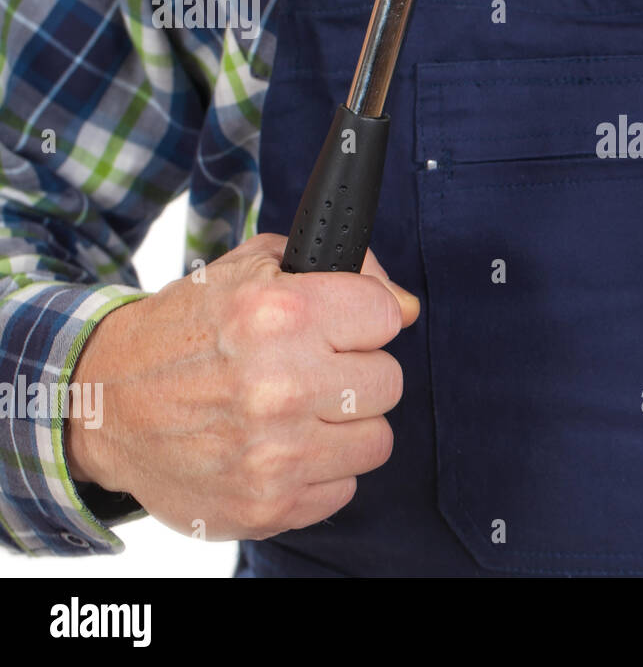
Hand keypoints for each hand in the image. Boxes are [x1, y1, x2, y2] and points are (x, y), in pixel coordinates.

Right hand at [65, 233, 418, 540]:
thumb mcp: (252, 269)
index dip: (363, 321)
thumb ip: (342, 270)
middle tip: (312, 372)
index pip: (386, 316)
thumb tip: (405, 306)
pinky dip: (318, 471)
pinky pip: (343, 488)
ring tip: (297, 412)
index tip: (339, 328)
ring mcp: (274, 454)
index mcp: (278, 314)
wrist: (105, 405)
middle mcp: (280, 385)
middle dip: (355, 373)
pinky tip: (278, 448)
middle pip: (389, 382)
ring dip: (344, 427)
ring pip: (376, 439)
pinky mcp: (268, 506)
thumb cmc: (186, 332)